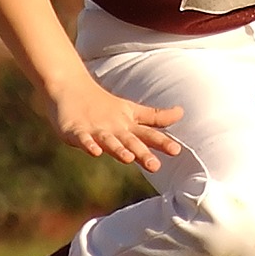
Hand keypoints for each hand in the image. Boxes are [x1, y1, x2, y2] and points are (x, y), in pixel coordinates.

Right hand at [46, 79, 183, 171]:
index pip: (148, 134)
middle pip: (130, 141)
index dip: (161, 142)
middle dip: (142, 153)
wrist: (72, 89)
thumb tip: (182, 113)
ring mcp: (95, 129)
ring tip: (128, 158)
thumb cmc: (106, 105)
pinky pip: (83, 139)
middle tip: (155, 166)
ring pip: (109, 141)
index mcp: (128, 125)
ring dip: (118, 149)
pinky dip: (88, 145)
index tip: (176, 151)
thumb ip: (156, 117)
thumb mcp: (133, 112)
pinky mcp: (77, 131)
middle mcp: (115, 128)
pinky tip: (95, 152)